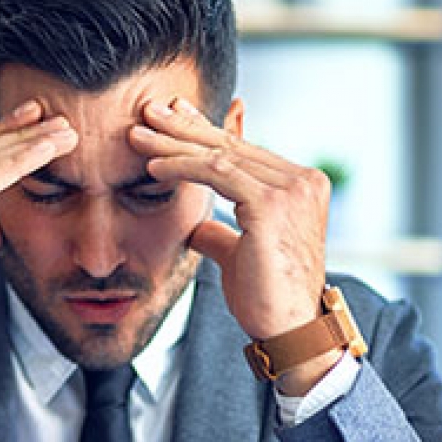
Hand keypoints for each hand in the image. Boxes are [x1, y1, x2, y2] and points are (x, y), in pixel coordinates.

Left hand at [129, 98, 328, 353]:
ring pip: (220, 155)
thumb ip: (222, 231)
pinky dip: (182, 167)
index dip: (205, 132)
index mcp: (302, 185)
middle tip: (147, 111)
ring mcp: (291, 190)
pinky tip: (153, 167)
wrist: (289, 331)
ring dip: (174, 143)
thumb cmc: (267, 298)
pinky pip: (217, 173)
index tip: (172, 117)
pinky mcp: (272, 204)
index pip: (244, 150)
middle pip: (232, 146)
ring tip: (138, 136)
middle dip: (184, 127)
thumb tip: (197, 225)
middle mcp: (302, 181)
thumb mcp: (239, 253)